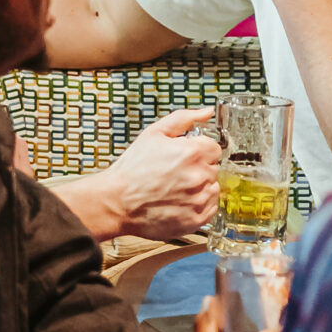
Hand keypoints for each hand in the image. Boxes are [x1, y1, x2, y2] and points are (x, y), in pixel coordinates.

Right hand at [100, 108, 220, 239]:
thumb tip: (206, 111)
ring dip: (200, 187)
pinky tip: (180, 201)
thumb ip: (184, 118)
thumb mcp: (154, 133)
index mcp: (192, 152)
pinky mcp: (196, 219)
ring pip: (213, 188)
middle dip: (198, 168)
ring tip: (176, 189)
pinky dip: (199, 205)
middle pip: (213, 168)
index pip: (214, 148)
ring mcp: (199, 199)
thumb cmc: (132, 169)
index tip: (185, 157)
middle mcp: (200, 176)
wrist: (117, 201)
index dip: (198, 151)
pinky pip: (211, 208)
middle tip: (175, 173)